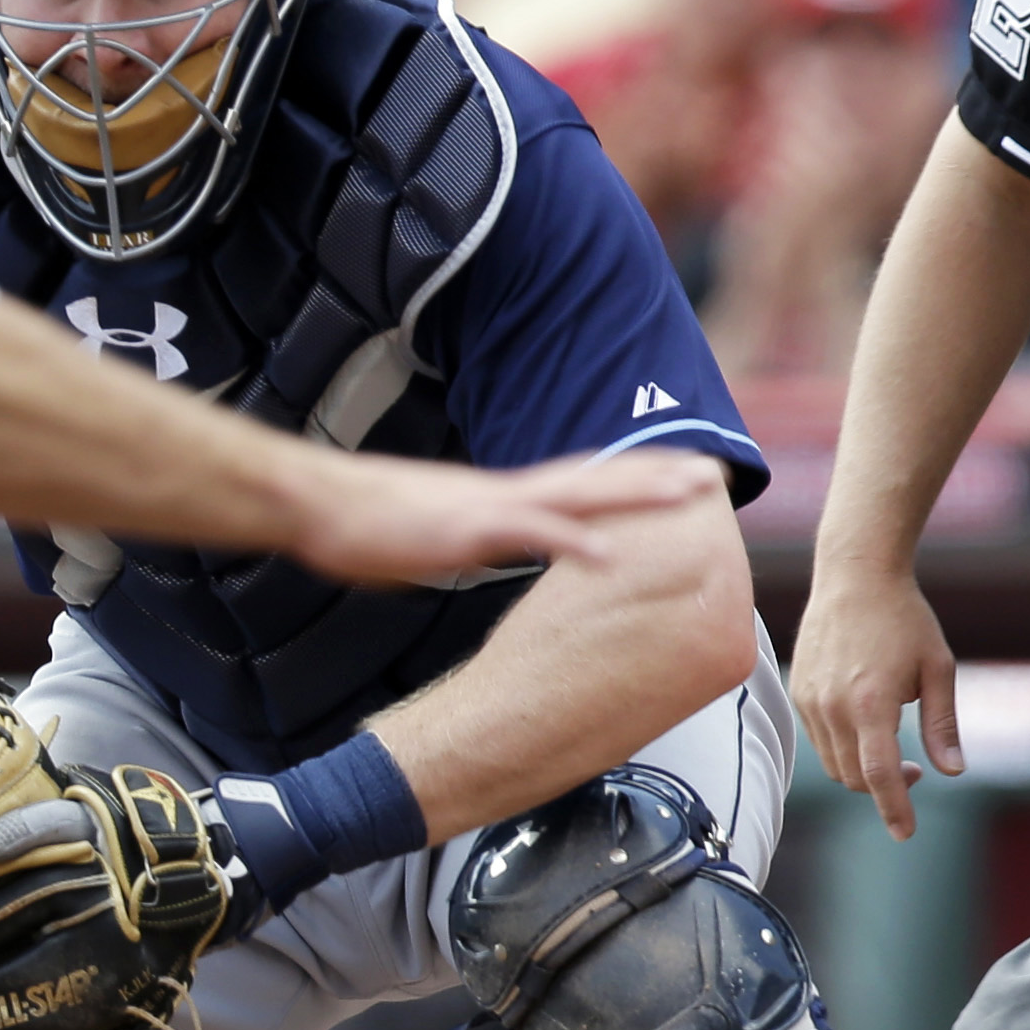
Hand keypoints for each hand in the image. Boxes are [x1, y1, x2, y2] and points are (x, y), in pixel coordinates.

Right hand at [290, 441, 727, 586]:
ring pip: (578, 494)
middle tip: (712, 476)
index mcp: (494, 497)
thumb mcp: (429, 534)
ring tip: (688, 497)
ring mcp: (487, 506)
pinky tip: (610, 553)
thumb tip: (483, 549)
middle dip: (653, 476)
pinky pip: (528, 534)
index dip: (624, 478)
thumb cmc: (360, 525)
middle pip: (593, 478)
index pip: (573, 480)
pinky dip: (572, 543)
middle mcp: (501, 492)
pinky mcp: (465, 529)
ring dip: (636, 494)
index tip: (671, 476)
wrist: (317, 504)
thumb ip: (467, 539)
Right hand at [790, 560, 958, 839]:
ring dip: (862, 769)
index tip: (904, 833)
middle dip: (884, 787)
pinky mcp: (799, 690)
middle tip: (917, 770)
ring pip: (833, 762)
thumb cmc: (904, 619)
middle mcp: (832, 706)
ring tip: (893, 745)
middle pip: (853, 777)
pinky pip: (819, 739)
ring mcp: (810, 699)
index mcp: (870, 702)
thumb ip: (943, 724)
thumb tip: (953, 771)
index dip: (893, 809)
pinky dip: (843, 747)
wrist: (855, 576)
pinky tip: (866, 720)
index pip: (878, 774)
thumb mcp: (938, 668)